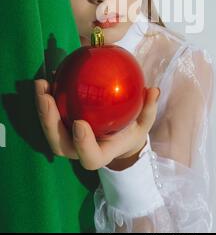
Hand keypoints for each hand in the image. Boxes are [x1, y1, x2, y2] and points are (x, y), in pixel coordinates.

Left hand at [34, 76, 159, 170]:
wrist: (118, 138)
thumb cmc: (131, 131)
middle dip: (50, 123)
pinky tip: (48, 77)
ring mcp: (68, 140)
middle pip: (60, 145)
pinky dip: (47, 98)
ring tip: (42, 84)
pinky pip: (51, 116)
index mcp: (101, 153)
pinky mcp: (62, 128)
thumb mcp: (145, 122)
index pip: (89, 157)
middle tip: (48, 98)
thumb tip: (154, 90)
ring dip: (42, 109)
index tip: (80, 124)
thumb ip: (148, 108)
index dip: (82, 145)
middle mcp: (80, 150)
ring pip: (50, 131)